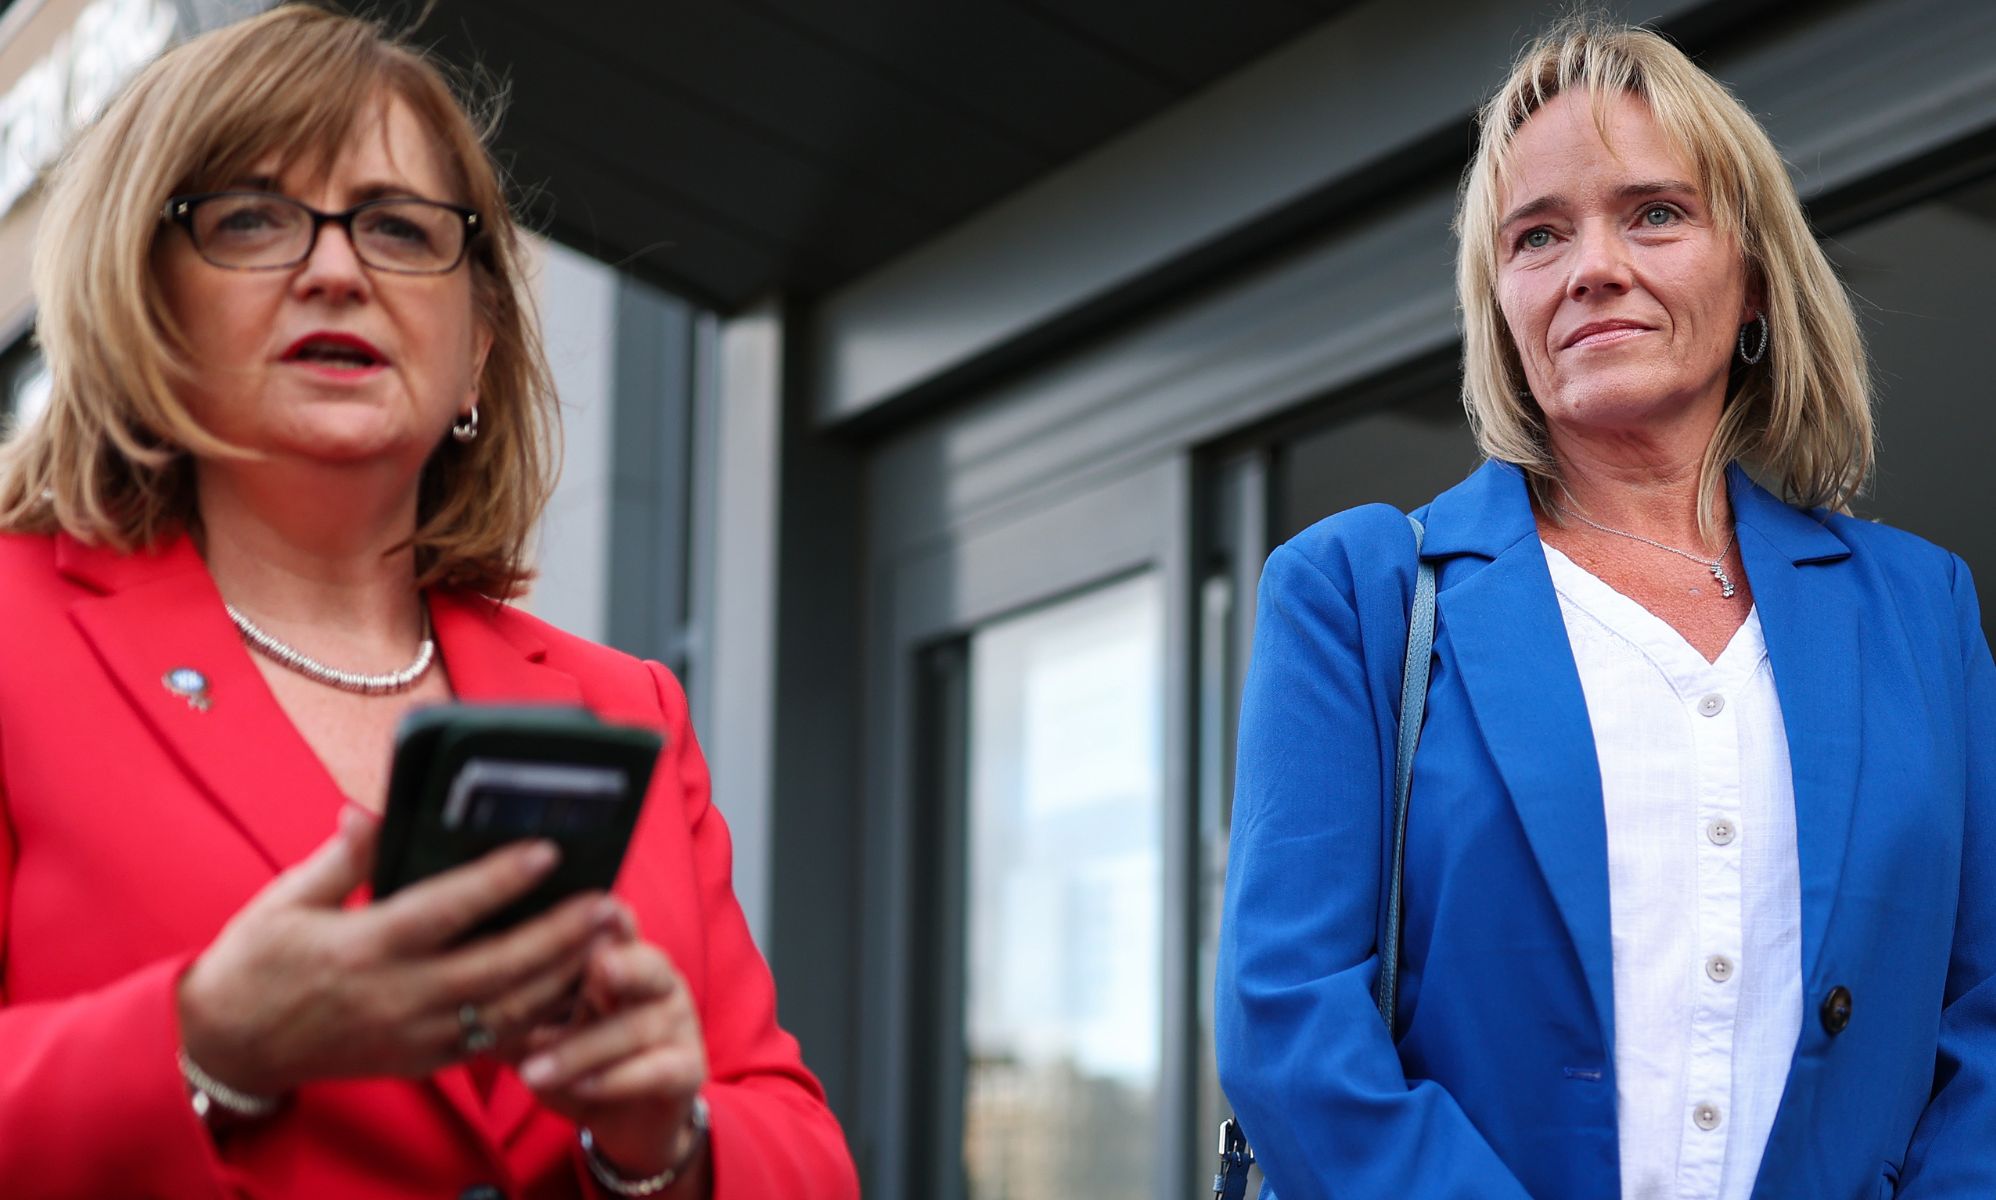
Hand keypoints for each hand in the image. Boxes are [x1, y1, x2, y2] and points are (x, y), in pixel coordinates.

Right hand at [177, 805, 622, 1096]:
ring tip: (606, 938)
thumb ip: (341, 857)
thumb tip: (370, 807)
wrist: (227, 1047)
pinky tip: (575, 986)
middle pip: (495, 967)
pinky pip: (494, 1044)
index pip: (444, 910)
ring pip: (506, 1012)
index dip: (499, 880)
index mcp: (360, 948)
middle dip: (558, 935)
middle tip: (607, 899)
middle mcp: (394, 997)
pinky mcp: (422, 1062)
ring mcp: (412, 1037)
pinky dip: (539, 1017)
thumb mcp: (285, 899)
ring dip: (563, 976)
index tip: (548, 850)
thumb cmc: (256, 961)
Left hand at [516, 906, 709, 1182]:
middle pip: (647, 963)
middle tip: (597, 966)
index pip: (618, 926)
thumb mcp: (543, 1031)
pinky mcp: (687, 1069)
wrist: (629, 1121)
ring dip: (582, 1048)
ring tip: (535, 1069)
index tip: (586, 907)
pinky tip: (580, 1086)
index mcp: (624, 960)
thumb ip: (516, 1005)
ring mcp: (677, 1025)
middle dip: (622, 964)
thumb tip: (455, 982)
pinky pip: (656, 1070)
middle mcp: (659, 984)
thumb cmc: (580, 1062)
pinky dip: (614, 1079)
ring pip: (636, 1026)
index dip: (606, 915)